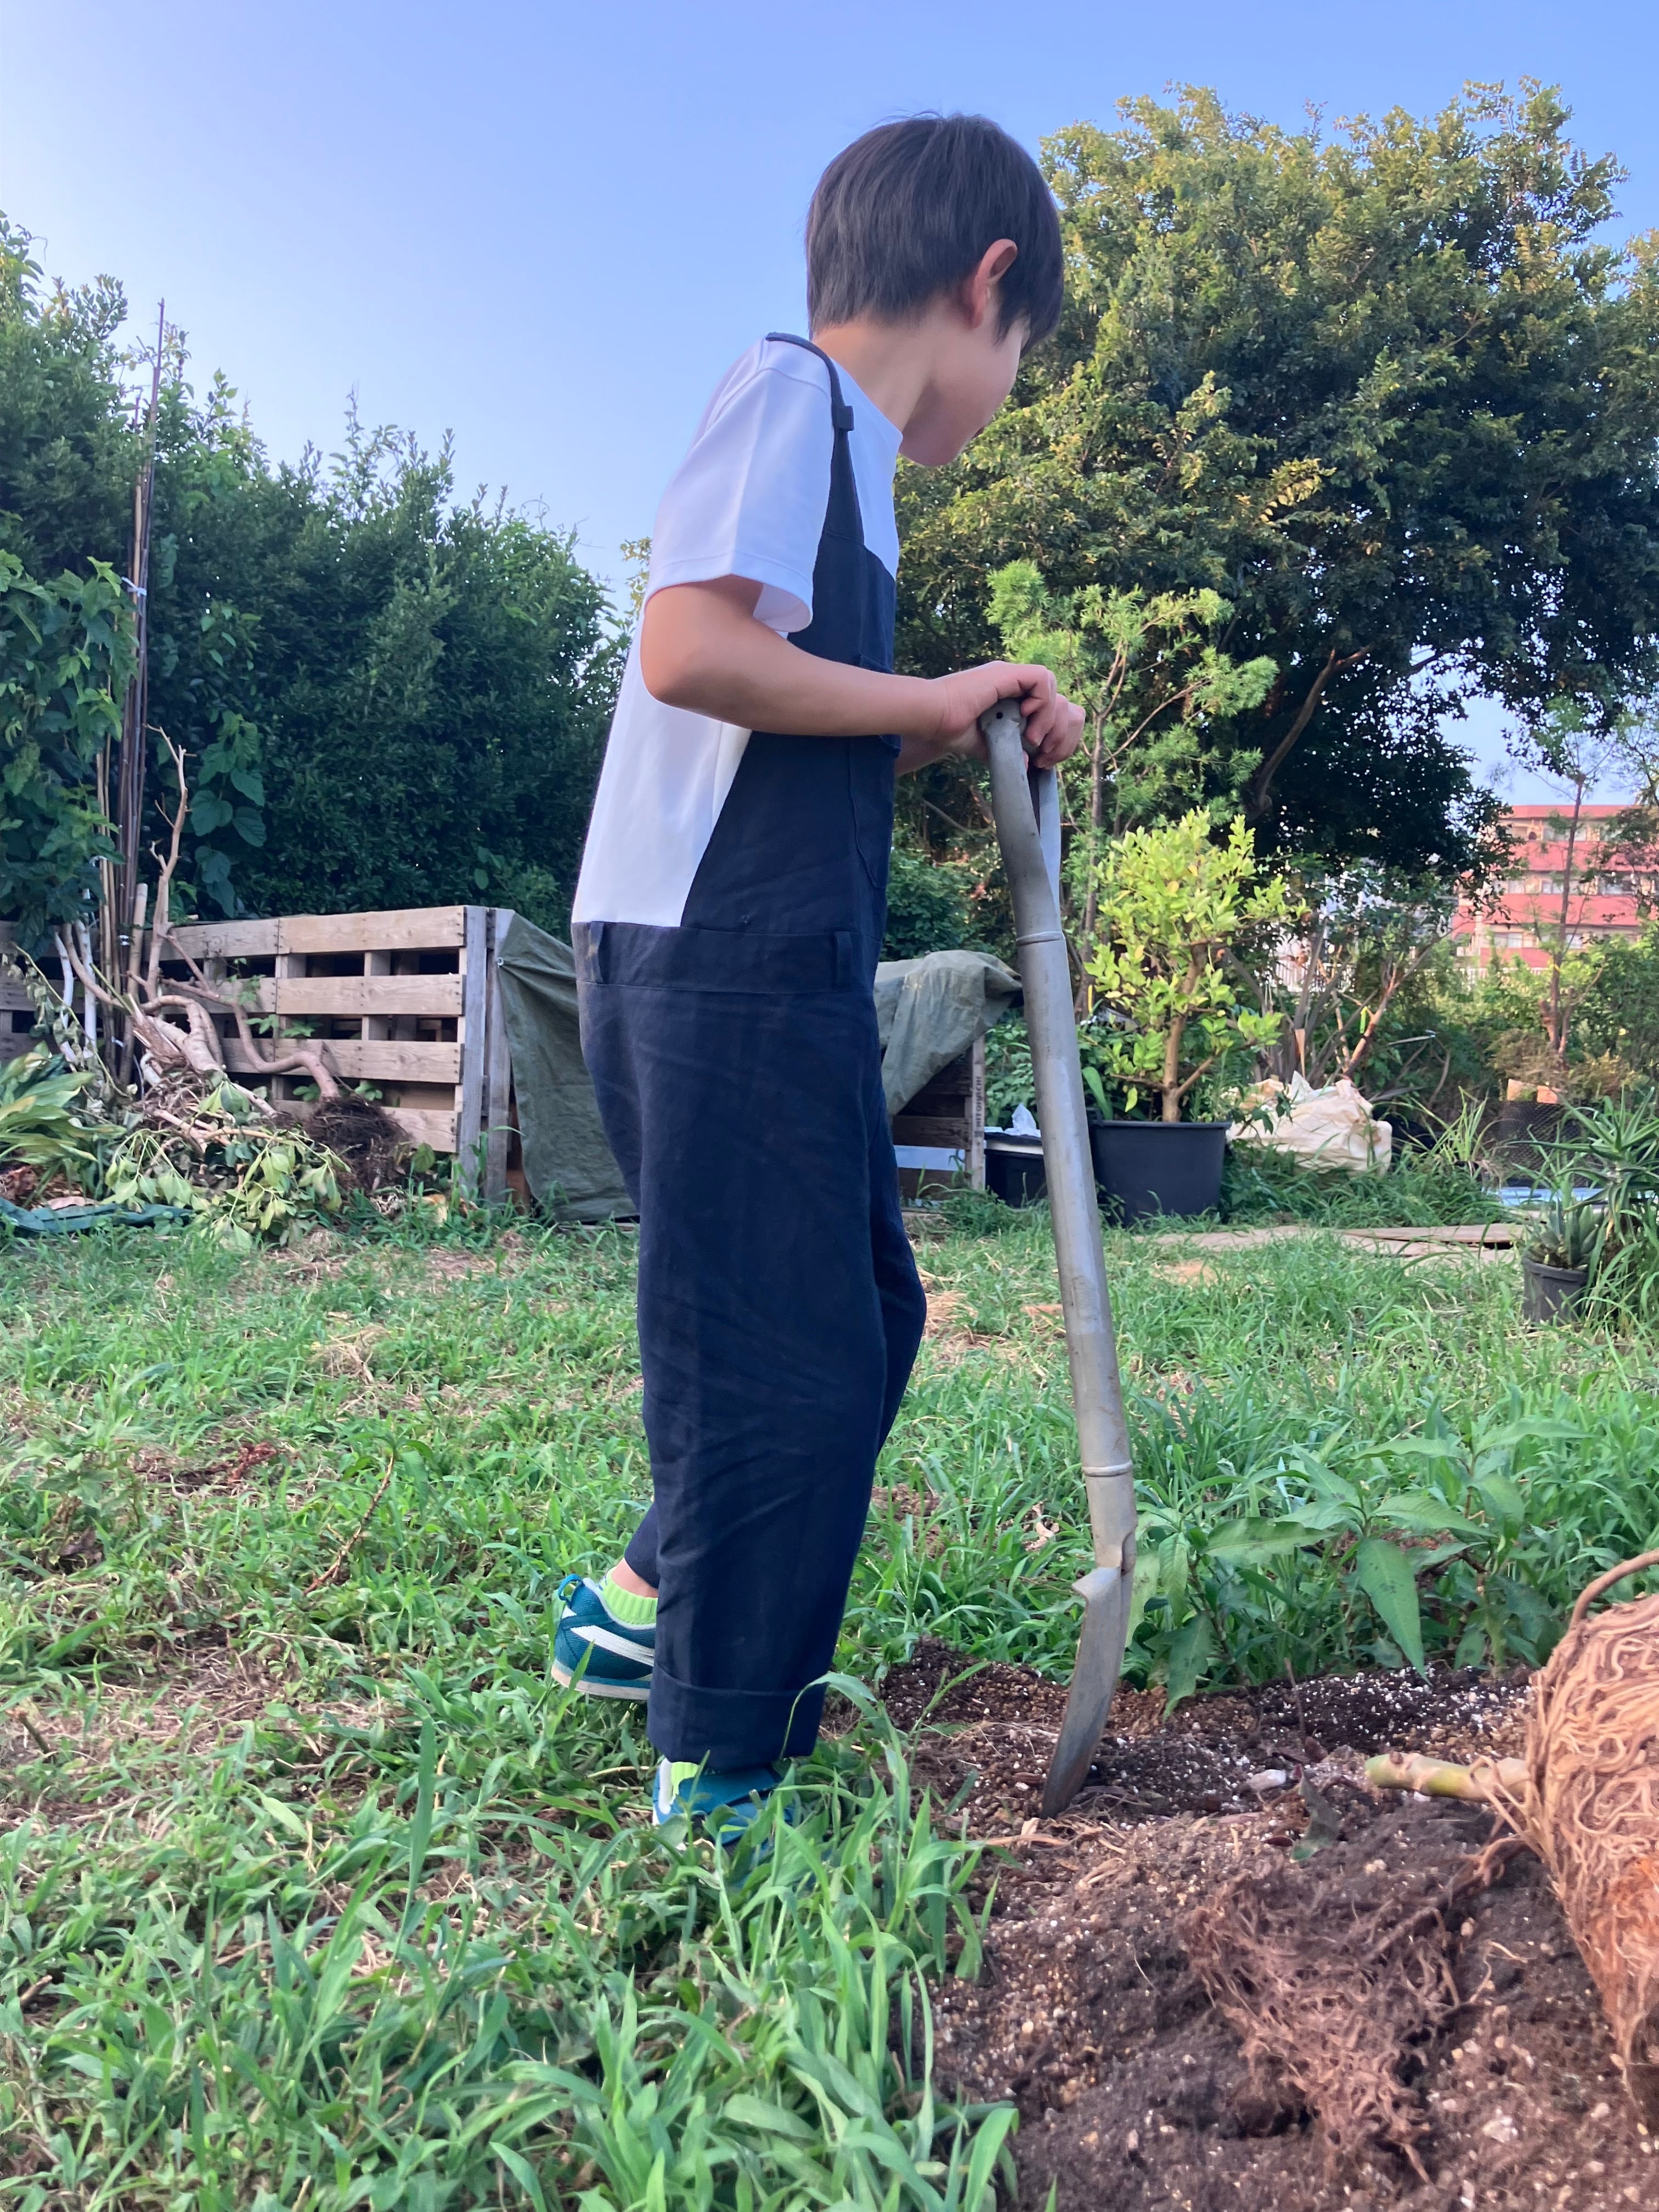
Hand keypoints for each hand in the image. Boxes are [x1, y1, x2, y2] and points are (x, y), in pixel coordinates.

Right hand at [926, 660, 1085, 769]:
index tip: (1044, 757)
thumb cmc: (949, 729)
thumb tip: (1026, 764)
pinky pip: (1041, 678)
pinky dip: (1041, 703)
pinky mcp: (1006, 673)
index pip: (1052, 707)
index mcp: (1011, 697)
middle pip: (1061, 699)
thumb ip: (1007, 751)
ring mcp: (1011, 676)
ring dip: (1051, 720)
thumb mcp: (986, 745)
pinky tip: (1025, 720)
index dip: (1056, 733)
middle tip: (1046, 753)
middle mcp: (1014, 683)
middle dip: (1061, 731)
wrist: (931, 717)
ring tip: (1034, 740)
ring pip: (1054, 688)